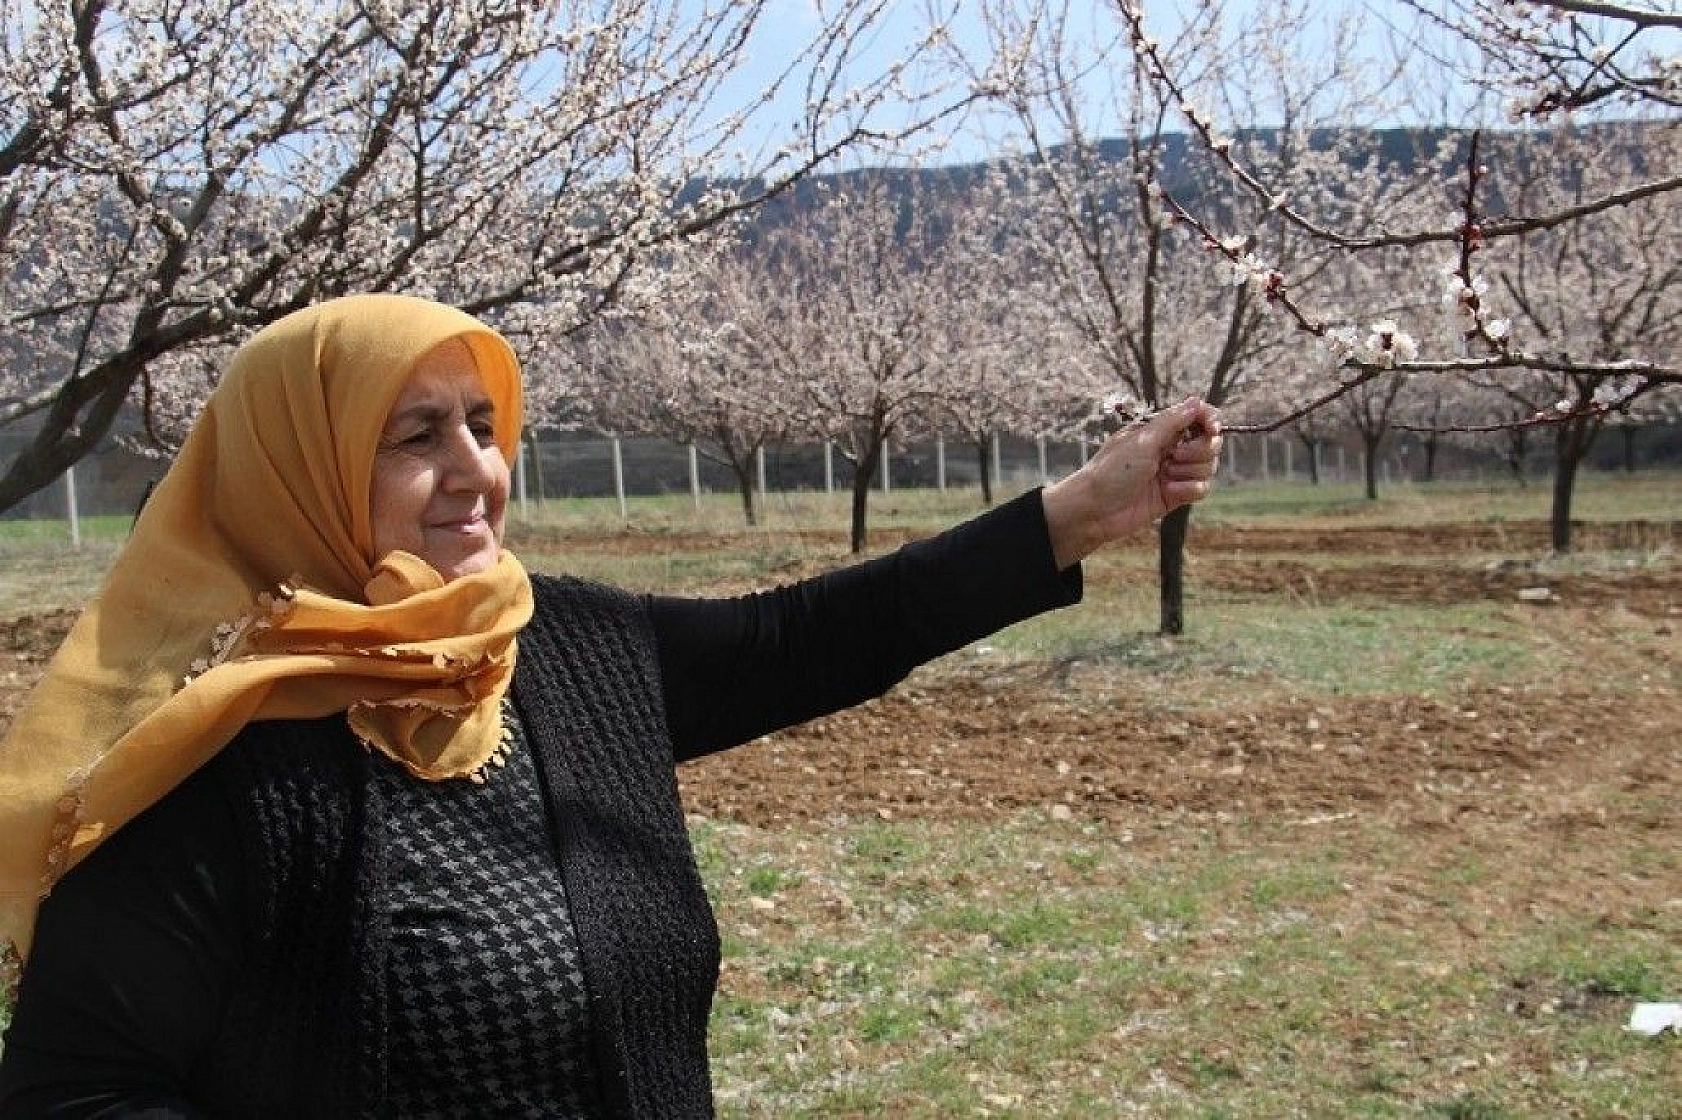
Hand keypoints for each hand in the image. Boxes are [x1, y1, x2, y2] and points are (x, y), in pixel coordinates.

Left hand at [1041, 397, 1222, 569]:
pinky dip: (1189, 489)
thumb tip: (1196, 401)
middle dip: (1199, 450)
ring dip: (1190, 471)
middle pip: (1209, 443)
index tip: (1211, 430)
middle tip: (1175, 457)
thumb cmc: (1111, 471)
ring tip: (1166, 477)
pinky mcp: (1175, 495)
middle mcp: (1170, 448)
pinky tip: (1168, 492)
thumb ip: (1172, 422)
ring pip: (1207, 467)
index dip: (1210, 421)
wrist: (1095, 511)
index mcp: (1160, 430)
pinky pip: (1200, 488)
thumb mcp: (1142, 441)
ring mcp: (1173, 472)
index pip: (1198, 417)